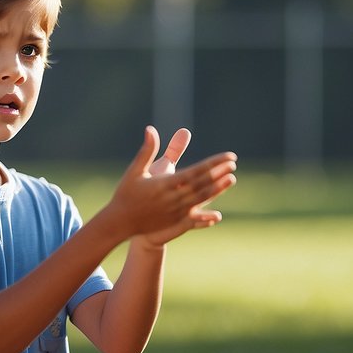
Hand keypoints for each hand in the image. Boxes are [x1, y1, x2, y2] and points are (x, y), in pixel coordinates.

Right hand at [102, 126, 236, 245]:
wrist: (119, 222)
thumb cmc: (126, 193)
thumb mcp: (136, 170)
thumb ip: (147, 150)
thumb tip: (150, 129)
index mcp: (165, 184)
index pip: (196, 171)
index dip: (214, 164)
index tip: (228, 156)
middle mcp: (173, 198)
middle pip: (202, 184)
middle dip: (219, 173)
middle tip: (233, 163)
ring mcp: (174, 212)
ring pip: (201, 199)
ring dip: (217, 189)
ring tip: (231, 179)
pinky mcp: (174, 223)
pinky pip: (194, 218)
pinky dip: (206, 216)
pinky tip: (217, 215)